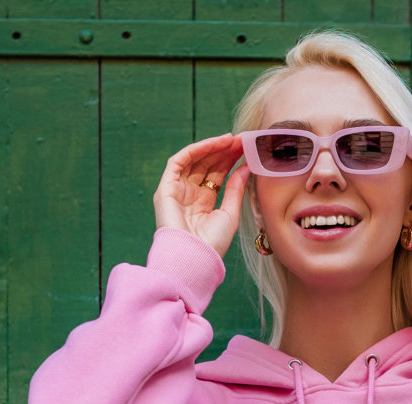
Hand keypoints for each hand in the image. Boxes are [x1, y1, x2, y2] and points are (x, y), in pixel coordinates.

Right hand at [152, 133, 252, 255]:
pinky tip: (214, 144)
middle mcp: (189, 194)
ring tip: (231, 139)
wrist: (194, 257)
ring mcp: (176, 190)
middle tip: (241, 140)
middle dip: (223, 151)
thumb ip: (236, 189)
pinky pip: (179, 161)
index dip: (230, 160)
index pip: (217, 175)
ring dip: (212, 147)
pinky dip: (195, 149)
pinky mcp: (165, 187)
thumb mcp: (230, 213)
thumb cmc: (212, 243)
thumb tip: (246, 167)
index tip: (245, 148)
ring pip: (194, 160)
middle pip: (206, 165)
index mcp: (203, 203)